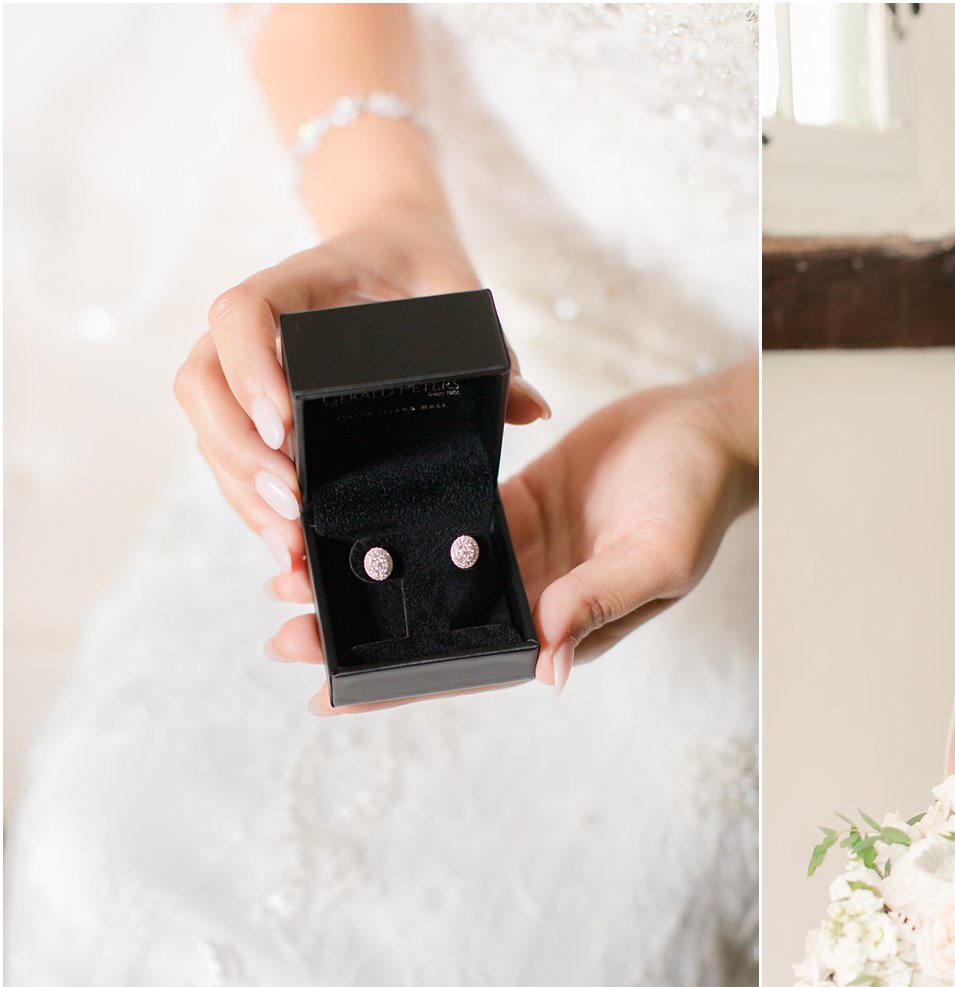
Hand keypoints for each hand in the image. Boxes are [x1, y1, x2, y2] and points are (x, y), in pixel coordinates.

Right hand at [173, 207, 551, 572]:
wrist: (393, 255)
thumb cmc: (422, 272)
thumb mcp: (459, 297)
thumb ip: (493, 351)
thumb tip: (531, 410)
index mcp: (297, 283)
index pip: (243, 313)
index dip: (250, 369)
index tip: (285, 424)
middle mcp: (255, 325)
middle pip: (202, 381)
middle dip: (238, 451)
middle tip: (290, 503)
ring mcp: (244, 367)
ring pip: (207, 426)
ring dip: (239, 489)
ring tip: (288, 543)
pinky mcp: (253, 405)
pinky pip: (228, 453)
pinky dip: (249, 500)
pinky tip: (286, 543)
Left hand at [264, 356, 758, 712]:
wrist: (710, 431)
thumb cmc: (695, 499)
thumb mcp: (654, 557)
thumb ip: (598, 605)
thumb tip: (546, 667)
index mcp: (563, 625)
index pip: (468, 666)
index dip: (401, 686)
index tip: (329, 696)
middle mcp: (533, 594)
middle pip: (433, 624)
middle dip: (363, 633)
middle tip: (287, 631)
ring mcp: (520, 549)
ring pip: (429, 573)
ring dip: (369, 576)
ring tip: (297, 573)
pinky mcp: (513, 502)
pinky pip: (445, 518)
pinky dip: (397, 523)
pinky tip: (348, 519)